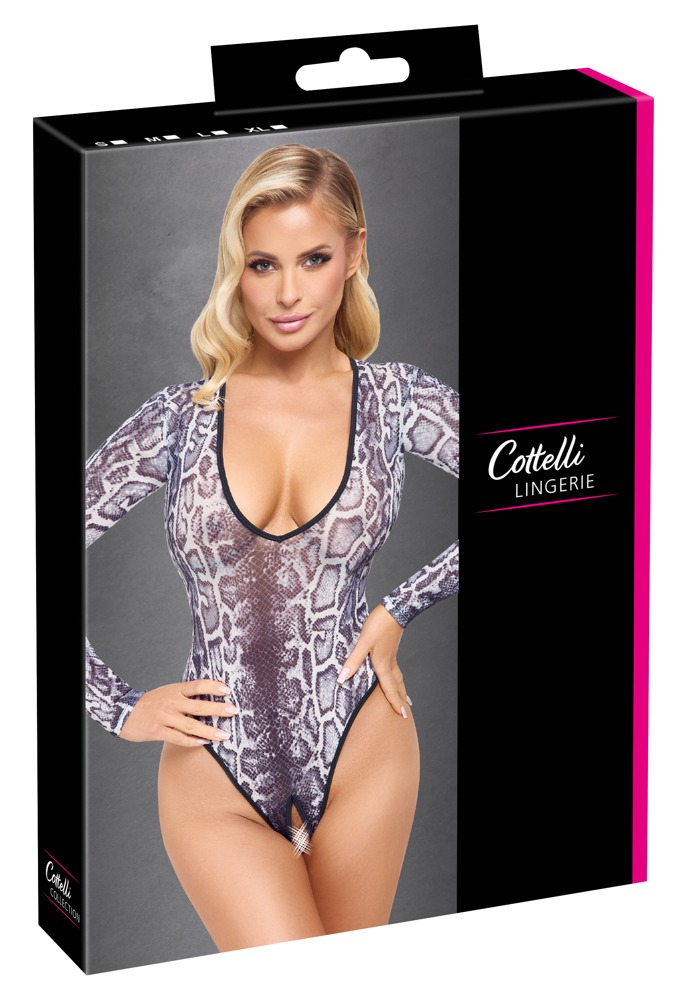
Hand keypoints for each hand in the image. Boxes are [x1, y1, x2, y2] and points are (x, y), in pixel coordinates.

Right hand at [119, 679, 237, 745]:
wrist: (122, 711)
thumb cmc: (149, 702)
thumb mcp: (167, 692)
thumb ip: (185, 695)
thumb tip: (209, 698)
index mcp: (175, 690)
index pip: (197, 686)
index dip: (213, 687)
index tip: (227, 690)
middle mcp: (171, 702)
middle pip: (199, 706)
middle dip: (218, 709)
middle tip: (234, 711)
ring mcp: (165, 718)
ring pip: (192, 726)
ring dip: (210, 731)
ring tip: (224, 735)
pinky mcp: (159, 731)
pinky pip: (179, 738)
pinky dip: (193, 741)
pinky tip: (204, 743)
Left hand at [337, 604, 410, 717]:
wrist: (394, 610)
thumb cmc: (378, 626)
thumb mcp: (363, 643)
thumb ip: (353, 661)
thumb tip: (342, 678)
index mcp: (383, 665)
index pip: (390, 689)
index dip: (395, 703)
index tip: (402, 716)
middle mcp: (389, 663)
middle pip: (398, 686)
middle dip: (401, 699)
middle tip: (406, 712)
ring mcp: (392, 656)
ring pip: (398, 678)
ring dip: (401, 689)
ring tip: (406, 698)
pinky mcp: (391, 650)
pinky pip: (396, 670)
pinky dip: (398, 678)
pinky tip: (394, 675)